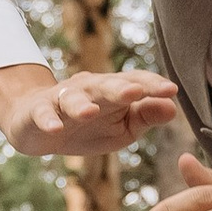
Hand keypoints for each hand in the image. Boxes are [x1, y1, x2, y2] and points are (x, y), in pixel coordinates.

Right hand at [0, 63, 182, 154]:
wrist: (38, 124)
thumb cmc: (88, 126)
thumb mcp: (122, 127)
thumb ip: (146, 117)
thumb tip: (173, 108)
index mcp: (112, 91)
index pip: (134, 83)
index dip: (151, 85)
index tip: (171, 90)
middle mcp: (88, 89)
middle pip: (105, 85)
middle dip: (119, 88)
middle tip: (135, 92)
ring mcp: (61, 99)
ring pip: (73, 98)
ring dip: (82, 104)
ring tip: (91, 112)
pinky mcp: (38, 112)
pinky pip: (43, 114)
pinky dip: (49, 120)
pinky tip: (55, 128)